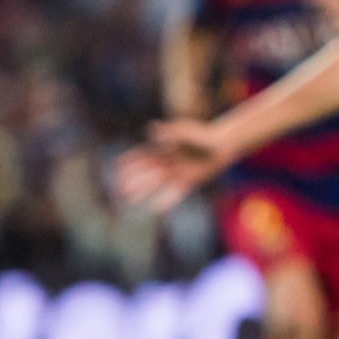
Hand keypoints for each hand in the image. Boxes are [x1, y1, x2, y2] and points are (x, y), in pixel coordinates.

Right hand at [115, 119, 236, 212]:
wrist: (222, 145)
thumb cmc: (202, 135)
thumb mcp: (185, 130)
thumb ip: (170, 132)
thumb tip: (152, 129)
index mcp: (163, 149)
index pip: (142, 155)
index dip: (130, 160)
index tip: (117, 166)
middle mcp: (167, 162)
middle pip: (146, 172)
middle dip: (132, 179)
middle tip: (119, 190)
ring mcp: (177, 172)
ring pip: (156, 183)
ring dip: (142, 190)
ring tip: (129, 200)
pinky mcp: (188, 180)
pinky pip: (175, 192)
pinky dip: (166, 200)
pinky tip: (156, 209)